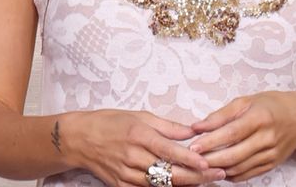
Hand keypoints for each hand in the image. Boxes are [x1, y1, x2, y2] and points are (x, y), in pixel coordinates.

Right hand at [66, 109, 225, 185]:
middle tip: (217, 174)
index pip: (168, 150)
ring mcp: (125, 174)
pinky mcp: (119, 185)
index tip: (207, 162)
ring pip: (159, 185)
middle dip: (195, 176)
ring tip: (206, 182)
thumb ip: (168, 126)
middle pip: (167, 171)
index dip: (189, 158)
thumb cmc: (111, 122)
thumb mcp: (140, 116)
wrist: (78, 139)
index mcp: (139, 135)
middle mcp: (132, 156)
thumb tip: (194, 131)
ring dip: (183, 184)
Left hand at [191, 92, 295, 182]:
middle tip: (193, 160)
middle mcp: (267, 137)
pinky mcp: (272, 164)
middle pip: (234, 155)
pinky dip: (231, 175)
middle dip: (210, 160)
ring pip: (239, 168)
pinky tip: (220, 170)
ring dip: (218, 170)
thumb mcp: (247, 101)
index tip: (193, 146)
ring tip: (202, 167)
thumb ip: (221, 115)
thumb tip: (197, 127)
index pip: (232, 133)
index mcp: (260, 117)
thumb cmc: (271, 105)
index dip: (211, 141)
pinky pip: (248, 174)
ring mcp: (271, 153)